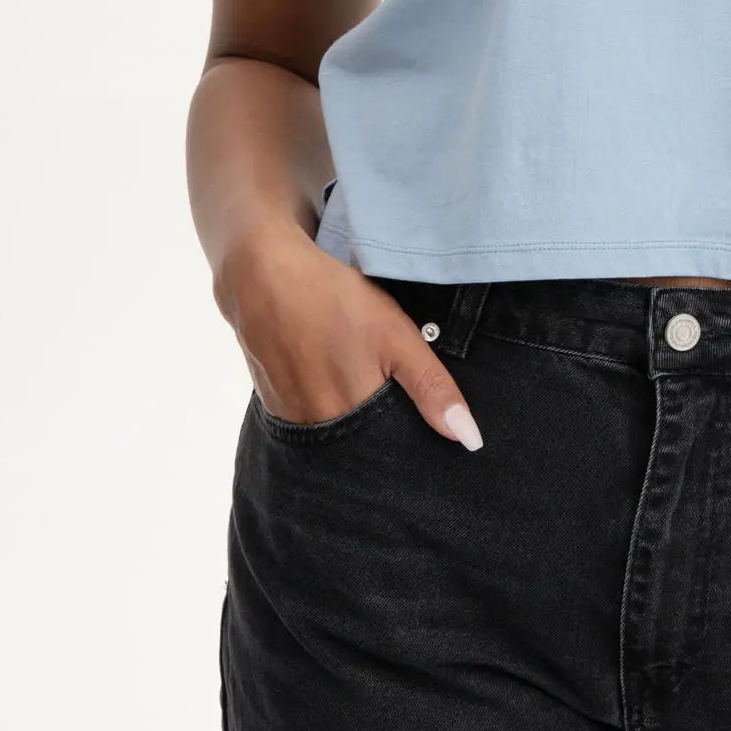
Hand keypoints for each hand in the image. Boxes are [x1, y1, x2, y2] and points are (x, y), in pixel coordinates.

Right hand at [217, 224, 482, 450]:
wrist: (261, 275)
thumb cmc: (333, 301)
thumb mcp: (396, 337)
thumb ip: (432, 388)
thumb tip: (469, 439)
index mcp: (350, 418)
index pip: (389, 455)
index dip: (409, 447)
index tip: (425, 438)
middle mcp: (316, 429)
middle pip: (361, 447)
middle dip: (381, 436)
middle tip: (393, 403)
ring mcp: (289, 416)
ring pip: (334, 434)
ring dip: (352, 420)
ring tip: (364, 389)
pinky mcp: (272, 401)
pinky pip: (309, 418)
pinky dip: (326, 407)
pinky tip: (332, 379)